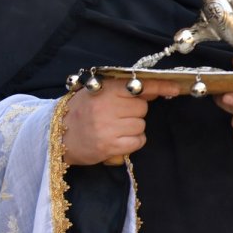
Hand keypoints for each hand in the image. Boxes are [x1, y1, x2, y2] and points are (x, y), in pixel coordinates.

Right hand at [62, 77, 178, 165]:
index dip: (160, 87)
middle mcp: (107, 107)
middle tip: (116, 116)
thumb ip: (122, 90)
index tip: (176, 88)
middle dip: (134, 113)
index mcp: (105, 90)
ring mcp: (108, 127)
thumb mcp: (98, 93)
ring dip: (132, 128)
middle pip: (142, 108)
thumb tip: (153, 91)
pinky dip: (132, 142)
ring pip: (140, 126)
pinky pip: (137, 141)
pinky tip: (116, 140)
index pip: (139, 86)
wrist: (56, 137)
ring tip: (112, 128)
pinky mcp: (109, 146)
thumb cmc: (81, 112)